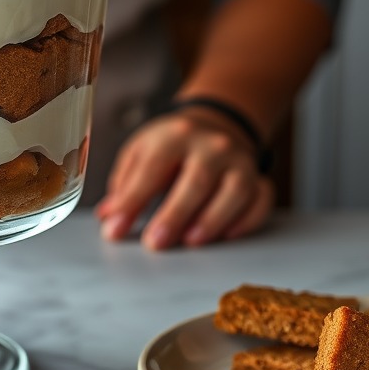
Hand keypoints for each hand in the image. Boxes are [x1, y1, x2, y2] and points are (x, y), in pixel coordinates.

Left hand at [94, 113, 274, 249]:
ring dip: (213, 219)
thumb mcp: (142, 151)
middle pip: (196, 180)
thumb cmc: (171, 145)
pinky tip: (226, 237)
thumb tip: (108, 218)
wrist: (214, 125)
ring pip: (234, 191)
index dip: (132, 201)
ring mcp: (240, 162)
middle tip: (155, 244)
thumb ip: (125, 184)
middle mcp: (212, 145)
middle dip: (175, 214)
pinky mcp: (259, 179)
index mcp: (174, 135)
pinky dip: (246, 221)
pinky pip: (261, 201)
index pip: (152, 169)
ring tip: (190, 242)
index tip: (115, 230)